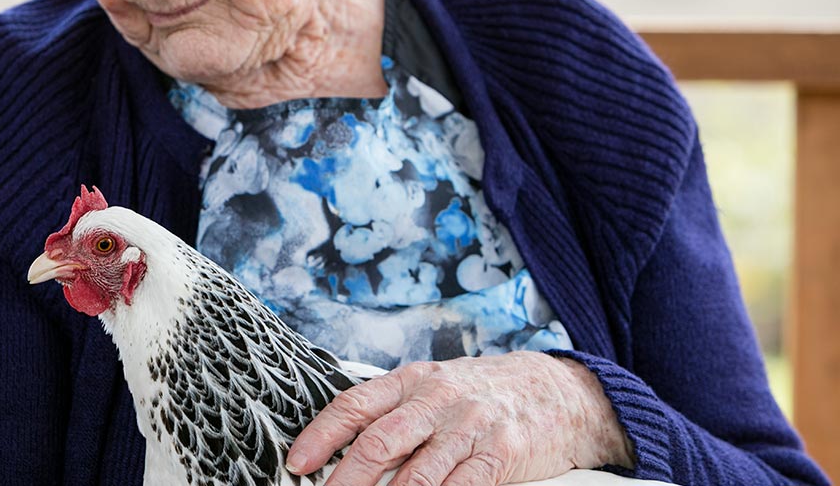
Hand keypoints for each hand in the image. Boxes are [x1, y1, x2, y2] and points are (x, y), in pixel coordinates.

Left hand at [286, 352, 633, 485]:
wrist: (558, 391)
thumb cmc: (484, 394)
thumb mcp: (435, 387)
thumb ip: (395, 412)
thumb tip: (346, 450)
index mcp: (412, 380)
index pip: (354, 405)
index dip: (321, 436)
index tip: (298, 464)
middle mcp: (437, 398)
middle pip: (379, 442)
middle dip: (345, 479)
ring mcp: (469, 425)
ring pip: (416, 473)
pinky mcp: (500, 452)